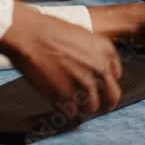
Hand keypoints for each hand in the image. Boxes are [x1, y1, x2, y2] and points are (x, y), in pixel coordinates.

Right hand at [0, 2, 122, 117]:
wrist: (29, 35)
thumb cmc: (48, 30)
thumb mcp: (81, 34)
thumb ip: (92, 52)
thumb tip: (91, 68)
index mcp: (105, 50)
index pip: (115, 75)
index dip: (105, 82)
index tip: (97, 85)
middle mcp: (100, 68)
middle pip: (112, 96)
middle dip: (104, 103)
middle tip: (94, 106)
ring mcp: (85, 84)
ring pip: (92, 108)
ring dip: (83, 109)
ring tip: (72, 105)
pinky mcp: (67, 97)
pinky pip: (73, 113)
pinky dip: (66, 112)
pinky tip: (59, 104)